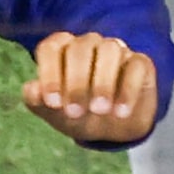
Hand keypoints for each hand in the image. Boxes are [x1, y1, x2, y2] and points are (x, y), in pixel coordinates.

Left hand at [21, 33, 156, 145]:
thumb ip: (37, 100)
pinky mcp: (140, 63)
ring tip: (100, 111)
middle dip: (75, 82)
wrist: (113, 128)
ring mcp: (116, 50)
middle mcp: (88, 44)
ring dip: (103, 82)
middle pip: (80, 49)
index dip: (49, 73)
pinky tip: (121, 112)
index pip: (51, 48)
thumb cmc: (78, 113)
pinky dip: (128, 90)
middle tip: (74, 112)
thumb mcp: (54, 113)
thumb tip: (33, 90)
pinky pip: (136, 66)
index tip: (51, 102)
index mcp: (62, 50)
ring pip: (109, 50)